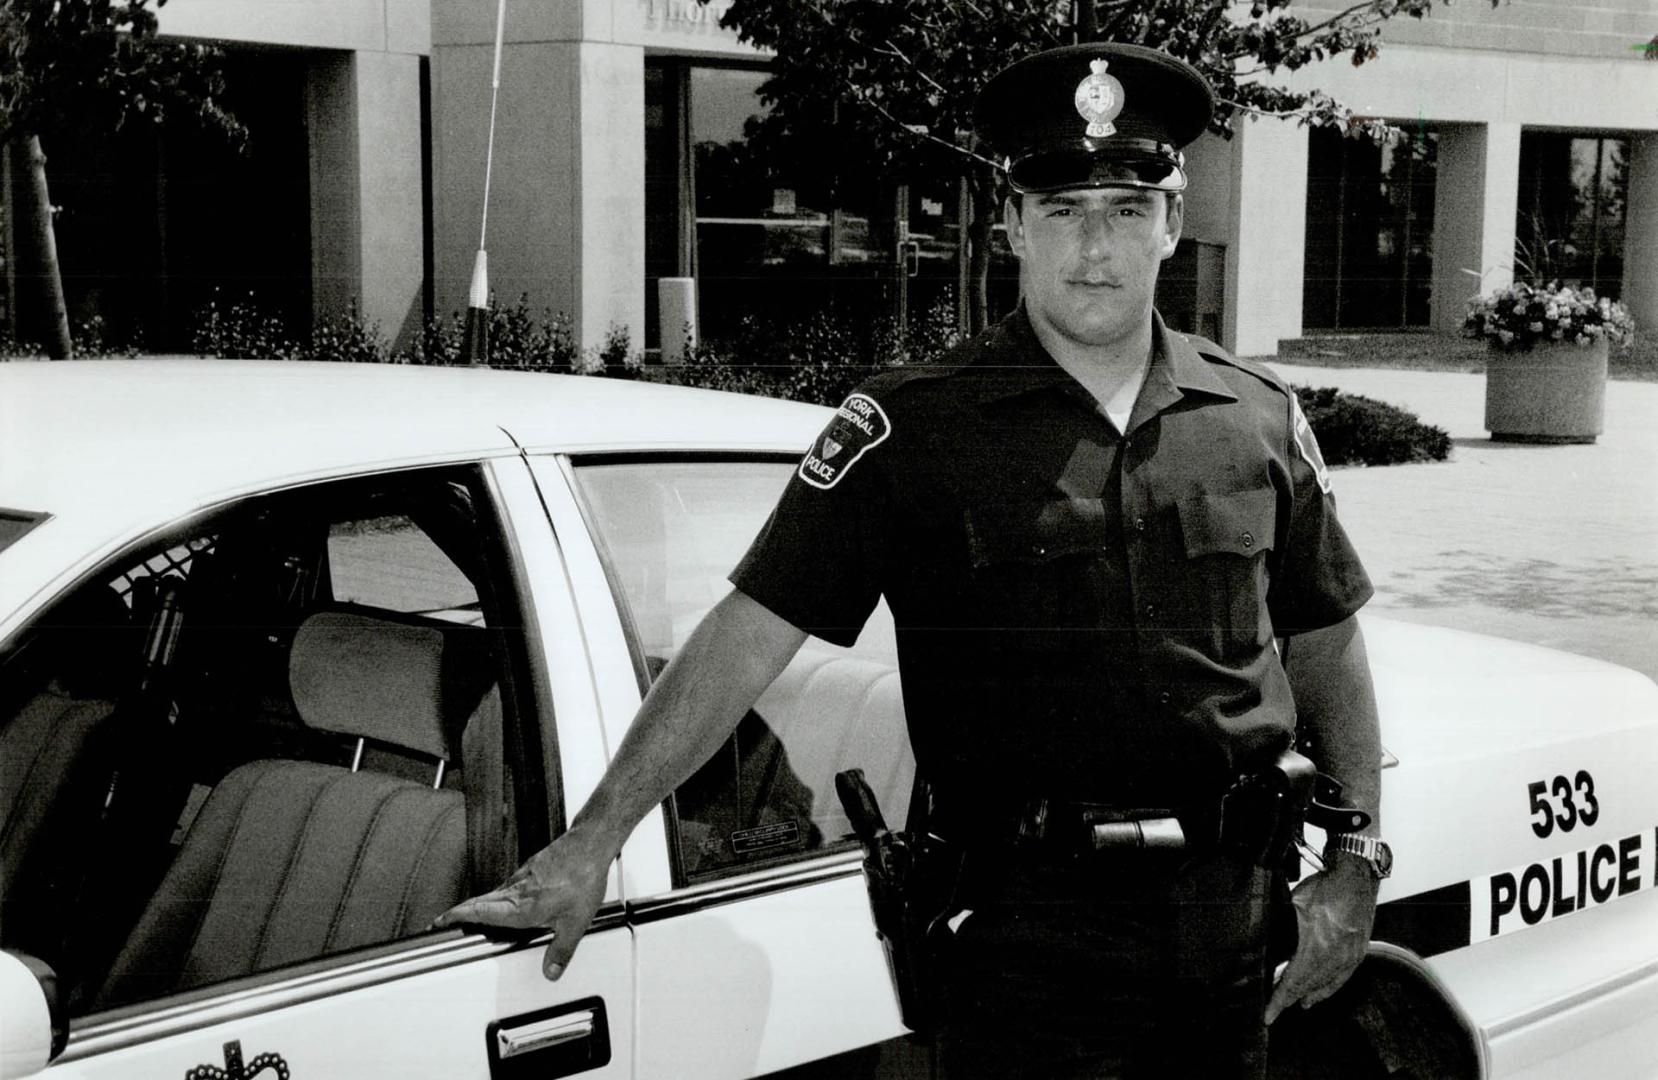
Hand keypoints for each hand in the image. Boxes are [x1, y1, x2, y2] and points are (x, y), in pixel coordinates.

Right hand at [433, 830, 612, 979]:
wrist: (590, 845)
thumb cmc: (583, 878)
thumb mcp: (576, 923)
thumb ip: (561, 951)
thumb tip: (552, 971)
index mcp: (522, 907)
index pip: (480, 912)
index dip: (457, 918)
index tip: (440, 922)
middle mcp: (518, 890)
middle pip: (479, 902)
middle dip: (458, 912)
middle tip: (443, 920)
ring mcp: (523, 876)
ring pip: (493, 892)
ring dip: (477, 903)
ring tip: (468, 913)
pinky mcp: (532, 867)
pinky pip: (508, 884)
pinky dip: (497, 893)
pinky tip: (505, 897)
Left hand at [1264, 857, 1377, 1023]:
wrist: (1357, 877)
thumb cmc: (1327, 888)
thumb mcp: (1293, 906)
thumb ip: (1282, 928)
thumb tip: (1270, 944)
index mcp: (1317, 948)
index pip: (1292, 983)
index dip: (1278, 1001)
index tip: (1268, 1016)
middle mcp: (1335, 958)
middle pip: (1308, 987)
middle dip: (1290, 999)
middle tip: (1277, 1009)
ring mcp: (1349, 958)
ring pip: (1326, 985)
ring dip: (1310, 995)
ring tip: (1298, 1003)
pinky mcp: (1358, 953)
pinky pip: (1342, 978)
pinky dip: (1330, 988)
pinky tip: (1323, 991)